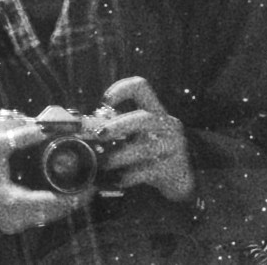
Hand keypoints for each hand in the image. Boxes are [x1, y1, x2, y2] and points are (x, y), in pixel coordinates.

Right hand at [0, 124, 94, 233]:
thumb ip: (23, 136)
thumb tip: (48, 127)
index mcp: (14, 202)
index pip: (54, 203)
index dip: (76, 196)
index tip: (92, 185)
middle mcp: (16, 219)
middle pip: (55, 213)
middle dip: (75, 201)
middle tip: (91, 185)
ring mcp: (13, 225)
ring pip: (48, 218)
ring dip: (65, 205)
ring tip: (81, 189)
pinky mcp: (11, 224)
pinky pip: (38, 218)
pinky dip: (52, 207)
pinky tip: (60, 195)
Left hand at [99, 76, 194, 200]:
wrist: (181, 177)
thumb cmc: (152, 151)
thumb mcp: (139, 133)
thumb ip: (118, 127)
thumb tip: (85, 126)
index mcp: (155, 111)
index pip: (141, 87)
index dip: (121, 89)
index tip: (104, 103)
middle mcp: (166, 124)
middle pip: (142, 118)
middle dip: (118, 126)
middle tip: (99, 134)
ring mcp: (171, 146)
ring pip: (144, 148)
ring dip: (119, 156)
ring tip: (104, 164)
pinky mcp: (171, 168)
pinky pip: (147, 171)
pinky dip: (128, 176)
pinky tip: (118, 180)